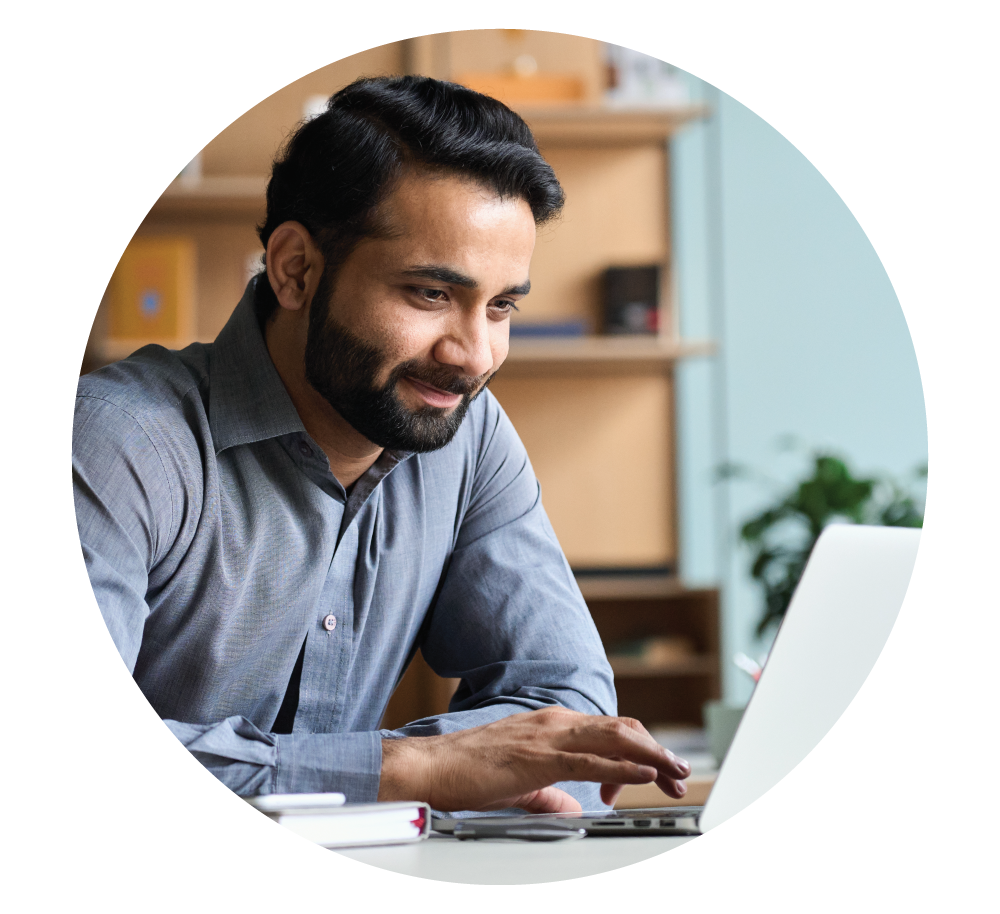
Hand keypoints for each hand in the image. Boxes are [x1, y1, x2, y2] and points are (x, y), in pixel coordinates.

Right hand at [377, 707, 690, 812]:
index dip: (639, 751)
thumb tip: (574, 808)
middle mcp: (555, 722)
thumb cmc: (467, 772)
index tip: (655, 775)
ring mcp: (548, 735)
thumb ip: (550, 794)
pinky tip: (644, 774)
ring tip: (675, 771)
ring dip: (651, 755)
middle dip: (656, 751)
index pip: (609, 732)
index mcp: (551, 725)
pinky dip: (623, 766)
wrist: (430, 767)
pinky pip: (591, 759)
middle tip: (679, 774)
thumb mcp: (521, 784)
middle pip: (621, 730)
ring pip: (614, 738)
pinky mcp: (539, 756)